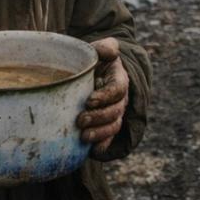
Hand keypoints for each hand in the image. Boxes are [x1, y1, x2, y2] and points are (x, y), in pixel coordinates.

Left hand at [77, 38, 129, 156]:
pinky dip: (102, 147)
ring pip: (114, 127)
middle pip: (115, 111)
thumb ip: (105, 47)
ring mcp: (114, 113)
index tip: (89, 100)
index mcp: (119, 79)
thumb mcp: (98, 49)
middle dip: (99, 118)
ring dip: (100, 134)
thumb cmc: (95, 60)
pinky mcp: (106, 125)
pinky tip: (91, 151)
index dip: (105, 96)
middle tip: (80, 120)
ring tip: (83, 137)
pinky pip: (109, 139)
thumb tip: (111, 53)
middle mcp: (120, 99)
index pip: (117, 90)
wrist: (94, 73)